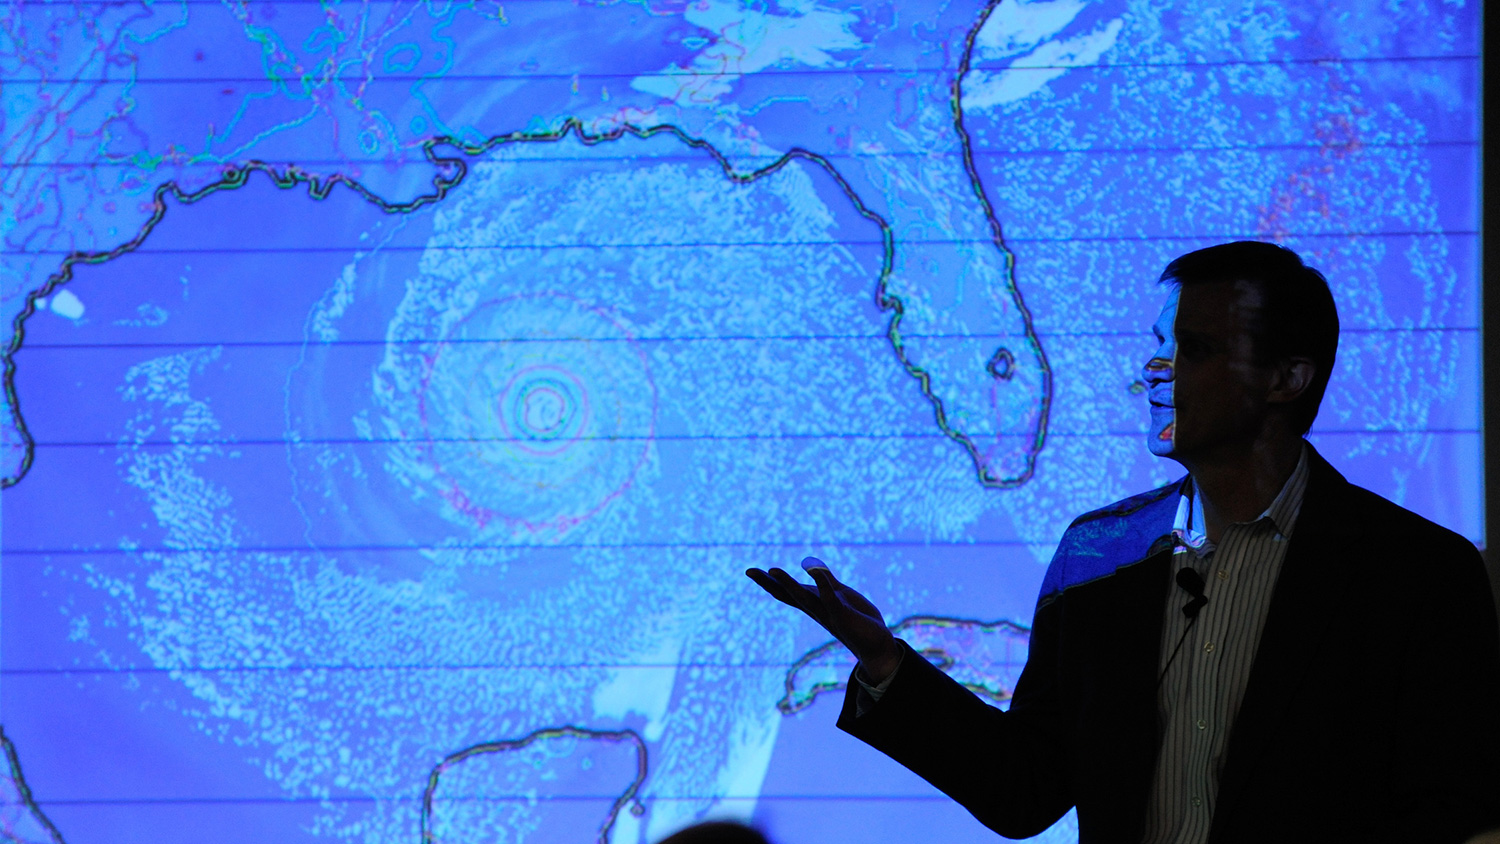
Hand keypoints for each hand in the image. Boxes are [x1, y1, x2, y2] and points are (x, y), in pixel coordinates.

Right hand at [746, 557, 900, 682]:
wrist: (876, 644)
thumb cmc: (858, 619)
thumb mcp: (840, 594)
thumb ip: (827, 580)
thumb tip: (813, 565)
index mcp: (814, 604)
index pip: (787, 592)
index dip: (769, 582)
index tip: (751, 571)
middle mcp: (816, 609)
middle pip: (788, 595)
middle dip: (769, 583)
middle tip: (750, 571)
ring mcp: (828, 612)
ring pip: (804, 597)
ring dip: (789, 583)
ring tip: (773, 570)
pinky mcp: (842, 614)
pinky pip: (830, 597)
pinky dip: (822, 582)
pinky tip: (813, 568)